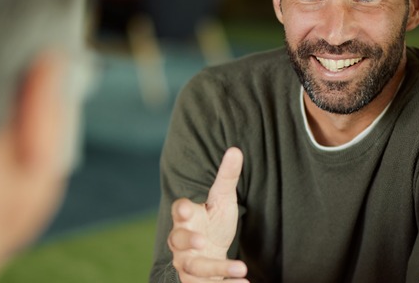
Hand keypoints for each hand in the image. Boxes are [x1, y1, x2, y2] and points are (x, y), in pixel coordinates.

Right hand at [168, 147, 247, 281]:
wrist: (211, 253)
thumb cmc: (213, 223)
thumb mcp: (222, 200)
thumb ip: (227, 177)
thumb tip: (235, 149)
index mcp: (186, 217)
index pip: (179, 210)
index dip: (181, 210)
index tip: (187, 209)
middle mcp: (181, 241)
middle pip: (176, 240)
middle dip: (187, 241)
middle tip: (201, 242)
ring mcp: (187, 262)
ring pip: (195, 267)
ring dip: (217, 268)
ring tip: (241, 269)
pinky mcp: (196, 281)